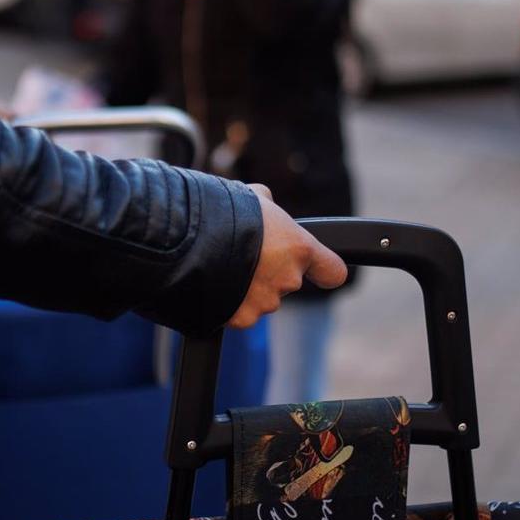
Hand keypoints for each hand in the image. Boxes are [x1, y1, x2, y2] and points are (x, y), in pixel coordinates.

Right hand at [227, 185, 347, 328]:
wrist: (186, 239)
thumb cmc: (222, 213)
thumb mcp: (253, 199)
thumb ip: (269, 209)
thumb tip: (266, 204)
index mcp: (299, 248)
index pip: (332, 271)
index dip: (323, 271)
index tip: (316, 271)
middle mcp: (288, 279)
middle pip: (286, 281)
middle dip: (267, 273)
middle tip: (241, 255)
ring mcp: (266, 302)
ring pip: (261, 298)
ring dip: (247, 288)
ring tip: (222, 267)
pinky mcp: (242, 319)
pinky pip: (239, 313)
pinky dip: (229, 303)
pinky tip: (213, 284)